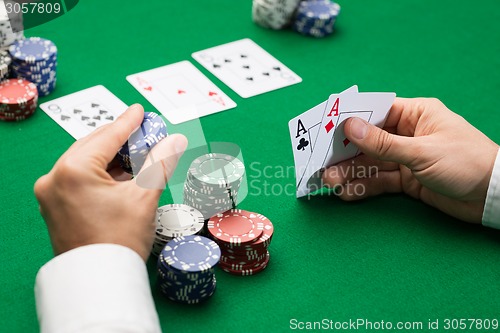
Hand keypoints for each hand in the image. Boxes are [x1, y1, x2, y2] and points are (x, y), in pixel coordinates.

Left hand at [34, 104, 187, 260]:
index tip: (140, 110)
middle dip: (119, 139)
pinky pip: (78, 179)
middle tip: (142, 132)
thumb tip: (176, 139)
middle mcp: (54, 178)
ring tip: (136, 154)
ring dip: (110, 158)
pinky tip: (120, 176)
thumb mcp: (144, 196)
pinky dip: (100, 175)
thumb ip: (160, 162)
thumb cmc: (121, 240)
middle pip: (92, 147)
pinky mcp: (54, 207)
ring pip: (85, 163)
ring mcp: (51, 194)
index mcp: (72, 170)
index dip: (128, 122)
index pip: (106, 137)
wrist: (101, 281)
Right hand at [322, 97, 498, 222]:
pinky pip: (380, 181)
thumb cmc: (465, 162)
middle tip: (322, 163)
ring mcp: (406, 158)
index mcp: (415, 114)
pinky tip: (347, 192)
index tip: (326, 129)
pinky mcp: (407, 180)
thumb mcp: (422, 152)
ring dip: (350, 172)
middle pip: (368, 140)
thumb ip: (383, 143)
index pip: (376, 111)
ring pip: (371, 163)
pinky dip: (364, 187)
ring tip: (329, 182)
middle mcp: (407, 134)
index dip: (350, 120)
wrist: (495, 197)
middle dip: (345, 153)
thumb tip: (350, 126)